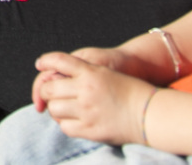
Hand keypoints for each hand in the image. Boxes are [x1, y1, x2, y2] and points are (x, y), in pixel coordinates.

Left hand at [33, 52, 155, 145]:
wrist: (150, 113)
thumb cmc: (130, 91)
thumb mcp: (106, 73)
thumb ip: (82, 74)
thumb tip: (55, 77)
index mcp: (91, 71)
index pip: (58, 60)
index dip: (45, 61)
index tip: (40, 64)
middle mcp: (86, 90)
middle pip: (49, 87)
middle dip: (46, 90)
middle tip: (50, 94)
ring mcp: (87, 111)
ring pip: (54, 109)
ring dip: (55, 108)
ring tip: (63, 108)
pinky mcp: (90, 130)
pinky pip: (65, 127)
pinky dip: (65, 124)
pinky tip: (73, 120)